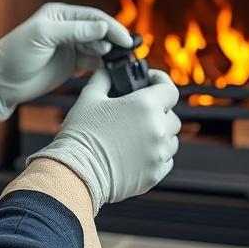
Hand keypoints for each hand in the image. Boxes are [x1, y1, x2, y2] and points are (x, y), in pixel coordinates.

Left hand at [0, 2, 133, 119]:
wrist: (2, 81)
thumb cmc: (16, 52)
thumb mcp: (44, 35)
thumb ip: (75, 30)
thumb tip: (103, 26)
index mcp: (61, 15)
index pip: (93, 16)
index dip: (111, 26)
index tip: (124, 38)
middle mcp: (68, 29)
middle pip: (100, 31)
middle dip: (114, 40)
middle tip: (127, 50)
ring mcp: (71, 47)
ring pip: (99, 47)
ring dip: (109, 53)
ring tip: (116, 60)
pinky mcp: (72, 65)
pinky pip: (94, 63)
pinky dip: (104, 65)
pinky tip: (109, 68)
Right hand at [27, 69, 180, 210]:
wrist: (76, 172)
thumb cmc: (81, 134)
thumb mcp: (89, 97)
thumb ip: (104, 79)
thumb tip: (110, 73)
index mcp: (146, 106)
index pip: (170, 89)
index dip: (161, 81)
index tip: (151, 81)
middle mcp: (158, 129)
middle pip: (172, 116)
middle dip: (159, 111)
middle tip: (139, 112)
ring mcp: (158, 154)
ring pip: (171, 139)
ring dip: (160, 134)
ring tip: (138, 134)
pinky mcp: (155, 174)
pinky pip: (165, 160)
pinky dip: (156, 154)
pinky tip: (137, 152)